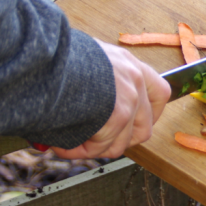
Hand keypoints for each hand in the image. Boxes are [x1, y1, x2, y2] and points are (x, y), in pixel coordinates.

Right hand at [52, 41, 169, 158]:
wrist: (46, 54)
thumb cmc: (56, 56)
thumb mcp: (85, 58)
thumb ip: (97, 79)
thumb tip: (88, 104)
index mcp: (128, 63)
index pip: (159, 93)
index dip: (148, 115)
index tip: (132, 125)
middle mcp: (135, 79)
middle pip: (144, 128)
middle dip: (118, 142)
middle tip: (95, 143)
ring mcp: (130, 98)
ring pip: (120, 142)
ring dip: (94, 149)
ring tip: (69, 144)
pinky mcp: (118, 114)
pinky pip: (100, 146)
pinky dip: (78, 150)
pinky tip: (61, 145)